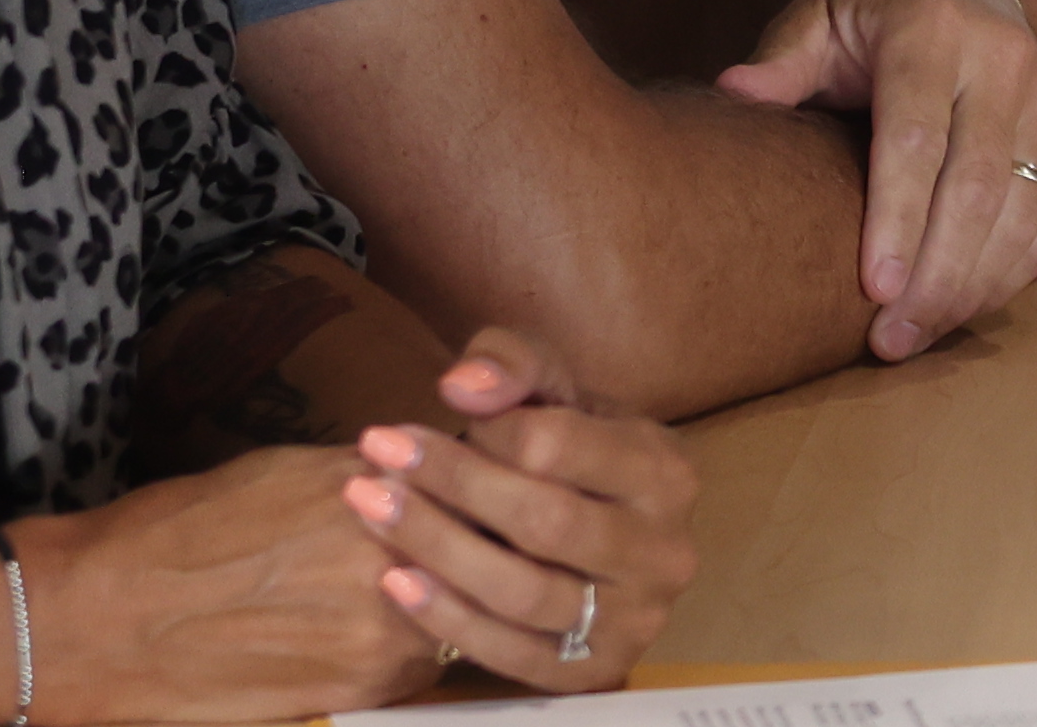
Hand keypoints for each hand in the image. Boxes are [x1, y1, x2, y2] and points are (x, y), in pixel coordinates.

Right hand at [13, 437, 456, 717]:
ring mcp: (383, 628)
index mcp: (375, 486)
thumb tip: (415, 472)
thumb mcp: (285, 471)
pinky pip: (418, 662)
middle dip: (478, 543)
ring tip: (411, 592)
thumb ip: (366, 476)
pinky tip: (375, 632)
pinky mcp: (362, 687)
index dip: (482, 482)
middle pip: (480, 549)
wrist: (108, 619)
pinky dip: (408, 646)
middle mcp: (391, 553)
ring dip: (448, 600)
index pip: (474, 479)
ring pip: (456, 611)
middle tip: (472, 540)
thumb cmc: (183, 531)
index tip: (485, 484)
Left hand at [360, 325, 703, 693]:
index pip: (559, 447)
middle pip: (542, 522)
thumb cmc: (569, 451)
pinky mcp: (595, 671)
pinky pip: (512, 654)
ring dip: (435, 549)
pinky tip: (396, 580)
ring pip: (523, 592)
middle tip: (374, 459)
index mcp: (665, 471)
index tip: (416, 426)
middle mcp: (665, 551)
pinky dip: (448, 618)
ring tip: (370, 509)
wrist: (597, 528)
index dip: (482, 434)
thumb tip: (462, 386)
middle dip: (449, 486)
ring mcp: (636, 619)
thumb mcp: (553, 389)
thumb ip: (513, 364)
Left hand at [715, 0, 1036, 357]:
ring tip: (916, 338)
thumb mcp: (814, 17)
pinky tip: (964, 309)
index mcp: (930, 30)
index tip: (871, 289)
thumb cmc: (865, 8)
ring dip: (972, 286)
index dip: (897, 217)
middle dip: (935, 275)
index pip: (917, 135)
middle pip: (975, 185)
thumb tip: (733, 95)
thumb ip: (780, 61)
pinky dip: (1012, 273)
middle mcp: (1000, 59)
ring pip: (1021, 209)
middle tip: (889, 341)